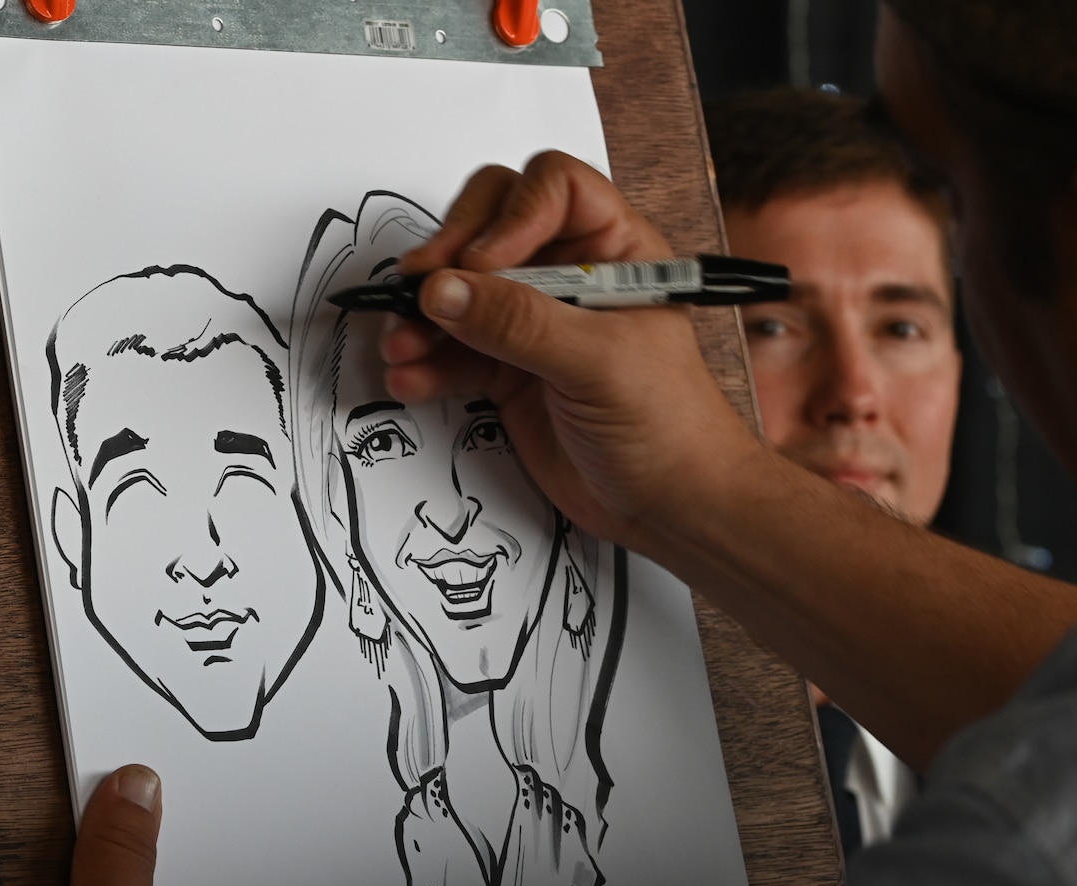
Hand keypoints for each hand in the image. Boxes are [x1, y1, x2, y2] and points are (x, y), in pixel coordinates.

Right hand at [380, 152, 763, 553]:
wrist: (670, 506)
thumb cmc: (672, 427)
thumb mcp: (600, 363)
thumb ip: (521, 323)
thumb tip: (448, 289)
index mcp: (614, 251)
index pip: (553, 189)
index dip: (510, 215)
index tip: (481, 262)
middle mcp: (571, 276)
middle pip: (491, 226)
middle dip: (450, 257)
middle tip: (422, 288)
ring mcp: (537, 324)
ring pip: (462, 291)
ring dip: (424, 315)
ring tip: (404, 344)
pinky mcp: (510, 372)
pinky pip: (454, 351)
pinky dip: (427, 362)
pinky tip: (412, 377)